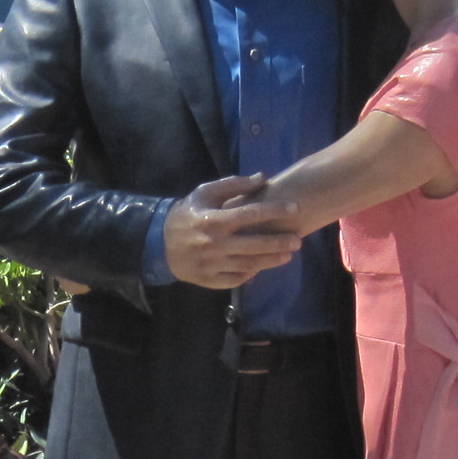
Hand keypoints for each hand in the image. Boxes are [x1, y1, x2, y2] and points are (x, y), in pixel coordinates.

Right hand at [164, 175, 302, 289]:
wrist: (159, 244)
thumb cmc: (187, 215)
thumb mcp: (204, 193)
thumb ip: (233, 185)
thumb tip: (262, 178)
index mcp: (213, 220)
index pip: (250, 214)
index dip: (275, 211)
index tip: (295, 208)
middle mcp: (214, 243)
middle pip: (254, 244)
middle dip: (279, 242)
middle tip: (298, 240)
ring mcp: (212, 264)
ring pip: (249, 264)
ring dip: (271, 260)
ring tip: (288, 254)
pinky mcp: (209, 280)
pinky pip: (236, 279)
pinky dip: (251, 274)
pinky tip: (262, 267)